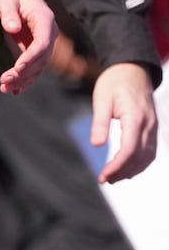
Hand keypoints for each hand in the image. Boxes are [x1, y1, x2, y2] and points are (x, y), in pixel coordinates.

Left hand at [0, 0, 55, 93]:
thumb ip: (9, 13)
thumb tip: (13, 28)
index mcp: (44, 19)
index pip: (42, 43)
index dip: (31, 57)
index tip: (18, 68)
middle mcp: (48, 32)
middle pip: (41, 58)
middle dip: (25, 72)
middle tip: (6, 82)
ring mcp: (44, 41)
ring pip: (38, 65)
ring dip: (24, 79)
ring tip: (7, 88)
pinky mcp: (36, 47)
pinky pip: (34, 65)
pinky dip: (25, 78)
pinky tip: (15, 89)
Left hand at [91, 62, 157, 183]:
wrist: (132, 69)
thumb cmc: (114, 82)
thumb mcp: (101, 99)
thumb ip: (99, 121)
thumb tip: (96, 145)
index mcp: (135, 117)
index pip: (130, 149)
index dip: (117, 166)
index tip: (103, 176)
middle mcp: (149, 125)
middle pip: (140, 157)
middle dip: (123, 171)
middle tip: (105, 179)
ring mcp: (154, 127)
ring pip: (148, 157)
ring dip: (133, 170)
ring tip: (113, 177)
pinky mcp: (152, 128)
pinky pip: (150, 151)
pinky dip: (140, 162)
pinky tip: (126, 167)